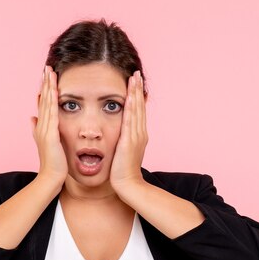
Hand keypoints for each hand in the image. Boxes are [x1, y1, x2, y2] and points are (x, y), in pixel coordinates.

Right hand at [31, 66, 67, 186]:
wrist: (50, 176)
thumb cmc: (52, 162)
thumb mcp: (45, 142)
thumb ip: (37, 129)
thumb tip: (32, 118)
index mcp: (41, 126)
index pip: (43, 103)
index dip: (44, 89)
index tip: (47, 76)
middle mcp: (40, 125)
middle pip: (43, 99)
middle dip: (45, 83)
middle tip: (47, 67)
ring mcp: (44, 129)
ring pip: (46, 104)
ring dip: (48, 88)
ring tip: (50, 73)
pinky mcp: (50, 135)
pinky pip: (52, 115)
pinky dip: (53, 102)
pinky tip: (55, 91)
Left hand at [110, 70, 147, 192]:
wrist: (129, 186)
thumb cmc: (122, 173)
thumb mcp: (123, 153)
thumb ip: (122, 142)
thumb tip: (118, 136)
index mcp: (138, 135)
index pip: (138, 111)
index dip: (137, 96)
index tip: (134, 83)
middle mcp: (140, 133)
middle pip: (140, 107)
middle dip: (138, 90)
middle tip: (136, 74)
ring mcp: (136, 137)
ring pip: (137, 110)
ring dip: (135, 93)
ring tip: (134, 78)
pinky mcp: (130, 141)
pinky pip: (131, 121)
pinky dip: (131, 108)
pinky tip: (130, 97)